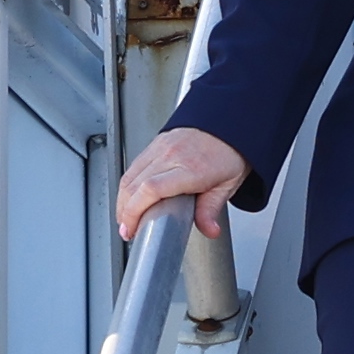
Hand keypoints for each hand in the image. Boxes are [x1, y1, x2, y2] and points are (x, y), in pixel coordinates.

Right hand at [114, 125, 247, 248]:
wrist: (230, 122)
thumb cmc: (229, 152)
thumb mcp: (227, 185)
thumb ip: (212, 209)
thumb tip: (209, 230)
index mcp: (190, 168)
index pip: (151, 189)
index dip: (134, 211)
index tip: (131, 228)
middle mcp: (171, 155)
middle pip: (134, 185)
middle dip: (124, 212)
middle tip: (127, 230)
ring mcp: (161, 147)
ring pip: (130, 175)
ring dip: (123, 200)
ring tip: (127, 219)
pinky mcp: (156, 143)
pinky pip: (134, 166)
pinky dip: (128, 185)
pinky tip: (131, 198)